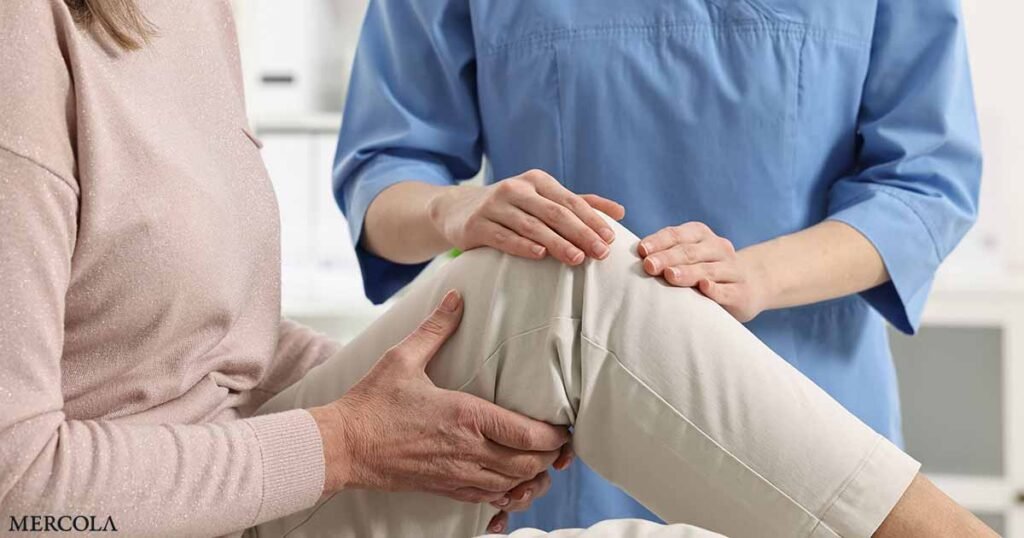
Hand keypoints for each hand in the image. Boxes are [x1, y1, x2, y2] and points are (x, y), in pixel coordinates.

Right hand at [310, 291, 571, 527]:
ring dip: (535, 475)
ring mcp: (458, 475)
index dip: (554, 435)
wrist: (344, 447)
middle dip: (551, 455)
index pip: (528, 435)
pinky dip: (511, 493)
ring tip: (544, 460)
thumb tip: (456, 297)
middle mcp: (469, 451)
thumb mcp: (403, 358)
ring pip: (514, 485)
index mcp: (466, 417)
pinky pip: (491, 500)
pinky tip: (514, 481)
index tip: (564, 425)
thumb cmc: (372, 403)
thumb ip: (436, 328)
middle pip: (530, 464)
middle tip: (560, 441)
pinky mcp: (447, 490)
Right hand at [427, 169, 625, 265]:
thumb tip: (620, 211)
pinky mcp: (476, 224)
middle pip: (554, 213)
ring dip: (556, 242)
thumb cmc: (511, 208)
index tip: (611, 240)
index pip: (570, 201)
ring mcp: (494, 205)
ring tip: (576, 258)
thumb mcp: (543, 199)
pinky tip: (539, 255)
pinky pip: (502, 236)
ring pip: (531, 225)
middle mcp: (516, 188)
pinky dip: (522, 245)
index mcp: (537, 180)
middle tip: (600, 253)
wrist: (457, 210)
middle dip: (580, 233)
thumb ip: (580, 204)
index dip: (592, 220)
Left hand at [638, 222, 767, 321]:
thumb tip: (635, 259)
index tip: (642, 251)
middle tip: (649, 266)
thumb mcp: (689, 257)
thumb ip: (666, 255)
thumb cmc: (705, 270)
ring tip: (670, 276)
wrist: (750, 286)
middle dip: (668, 258)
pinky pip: (727, 290)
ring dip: (688, 272)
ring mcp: (732, 270)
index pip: (677, 235)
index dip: (659, 241)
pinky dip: (715, 289)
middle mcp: (719, 248)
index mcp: (701, 235)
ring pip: (708, 269)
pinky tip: (704, 287)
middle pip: (690, 251)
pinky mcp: (741, 292)